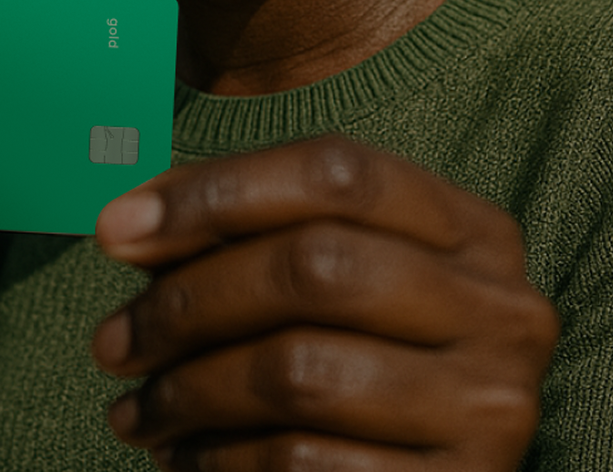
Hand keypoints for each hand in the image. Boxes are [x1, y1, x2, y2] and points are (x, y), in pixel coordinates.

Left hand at [91, 135, 557, 470]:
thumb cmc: (356, 354)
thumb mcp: (323, 270)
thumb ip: (241, 229)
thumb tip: (126, 219)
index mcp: (471, 228)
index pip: (336, 170)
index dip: (215, 192)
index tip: (113, 231)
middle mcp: (501, 308)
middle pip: (314, 266)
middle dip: (187, 303)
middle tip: (111, 341)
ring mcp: (491, 406)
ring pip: (300, 371)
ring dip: (188, 393)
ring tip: (134, 409)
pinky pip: (305, 462)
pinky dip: (220, 461)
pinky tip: (183, 457)